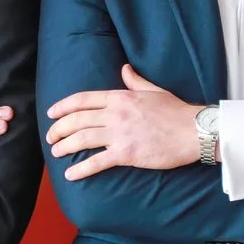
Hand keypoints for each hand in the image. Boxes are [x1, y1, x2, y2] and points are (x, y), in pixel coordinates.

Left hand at [48, 66, 203, 181]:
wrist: (193, 130)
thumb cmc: (176, 111)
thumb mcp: (153, 90)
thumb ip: (134, 81)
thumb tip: (124, 69)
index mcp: (120, 97)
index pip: (82, 99)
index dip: (63, 107)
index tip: (51, 114)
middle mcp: (115, 114)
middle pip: (77, 120)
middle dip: (59, 129)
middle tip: (50, 138)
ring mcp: (120, 134)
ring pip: (82, 139)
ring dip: (65, 146)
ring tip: (56, 152)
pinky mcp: (126, 154)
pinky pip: (97, 161)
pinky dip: (81, 169)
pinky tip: (70, 174)